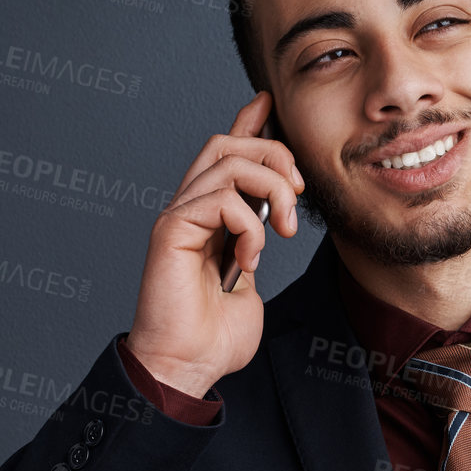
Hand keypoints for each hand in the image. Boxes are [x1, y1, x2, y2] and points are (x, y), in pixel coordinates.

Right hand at [123, 91, 305, 396]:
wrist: (186, 367)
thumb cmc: (213, 336)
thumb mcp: (250, 279)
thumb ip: (257, 245)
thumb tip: (273, 221)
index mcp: (208, 218)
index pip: (225, 155)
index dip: (247, 124)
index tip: (269, 104)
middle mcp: (189, 209)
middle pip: (227, 144)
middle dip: (274, 154)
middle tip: (298, 193)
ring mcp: (178, 217)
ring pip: (228, 162)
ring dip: (271, 189)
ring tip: (284, 230)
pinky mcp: (171, 230)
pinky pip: (221, 198)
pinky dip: (249, 225)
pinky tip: (249, 259)